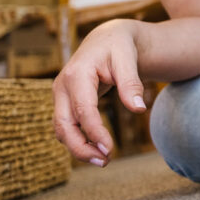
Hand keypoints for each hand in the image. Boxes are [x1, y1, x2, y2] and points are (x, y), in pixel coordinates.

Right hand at [51, 19, 147, 165]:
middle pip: (63, 125)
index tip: (110, 150)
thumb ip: (131, 83)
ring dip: (79, 147)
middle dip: (80, 147)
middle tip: (104, 162)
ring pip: (62, 129)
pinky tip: (97, 148)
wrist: (107, 38)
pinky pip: (67, 126)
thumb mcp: (128, 58)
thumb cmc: (119, 46)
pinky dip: (79, 139)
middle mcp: (62, 86)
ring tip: (104, 159)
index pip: (83, 110)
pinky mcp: (65, 102)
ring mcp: (60, 95)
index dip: (95, 132)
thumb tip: (139, 109)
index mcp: (76, 74)